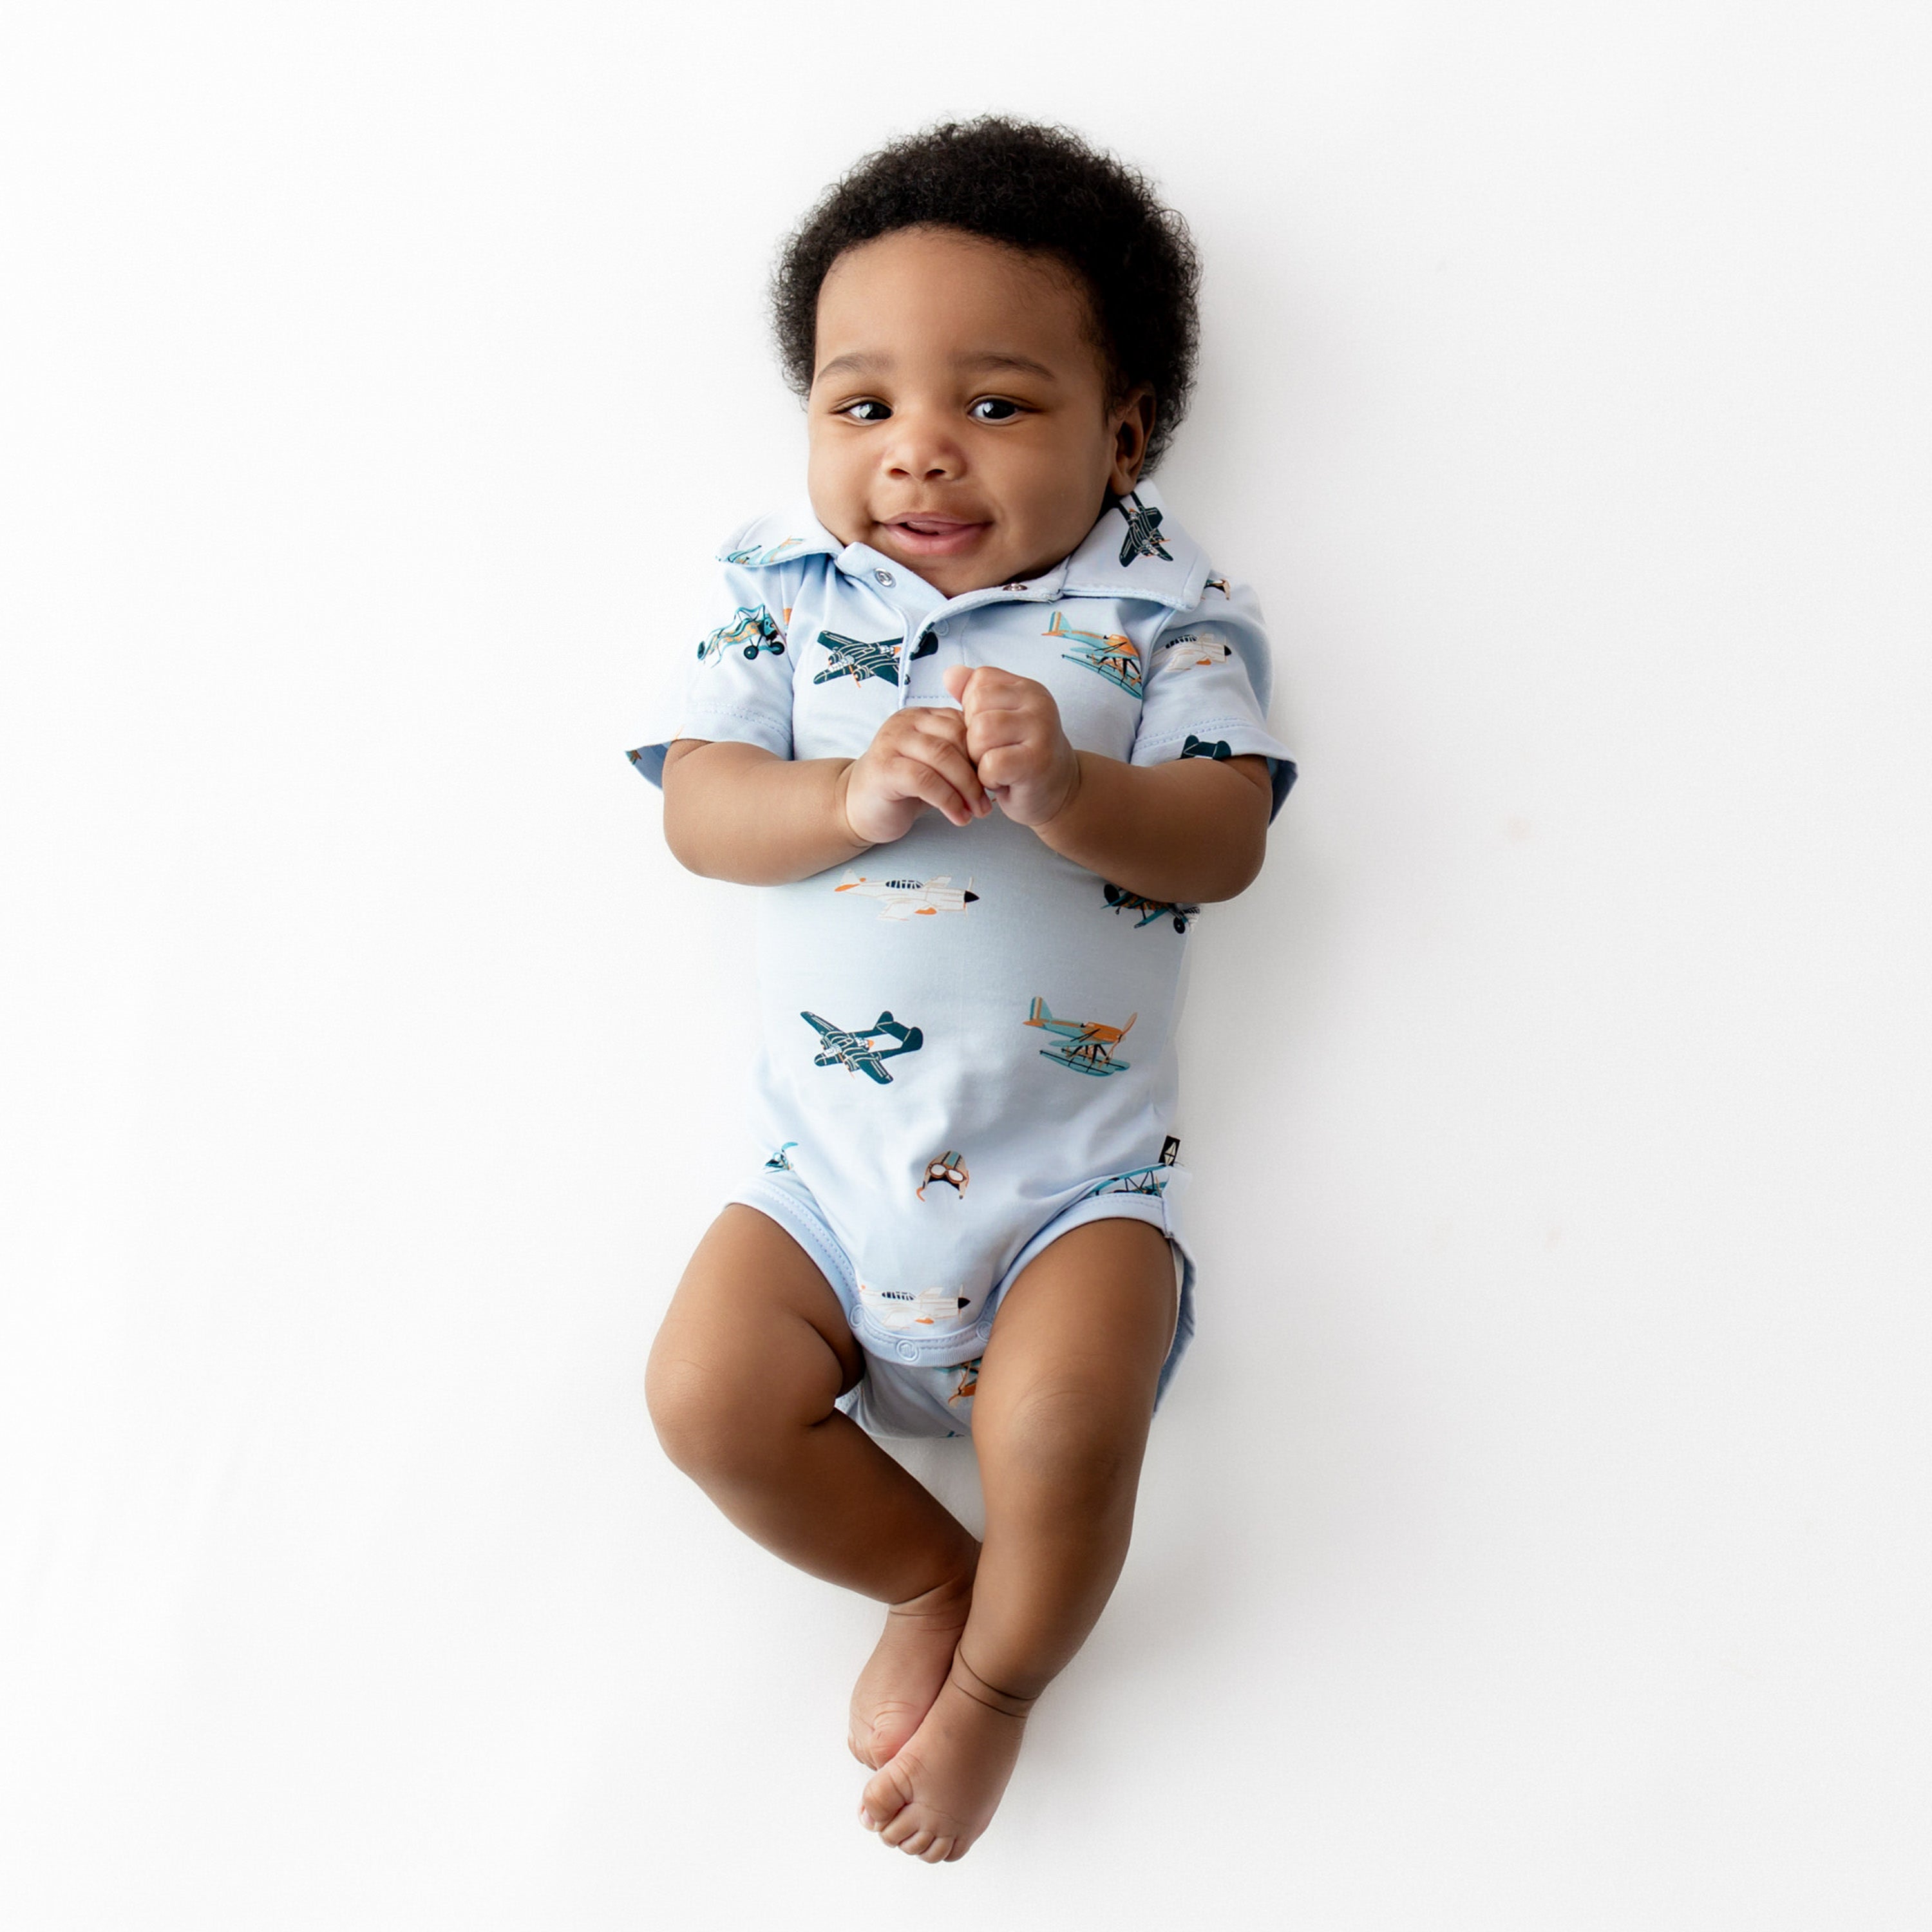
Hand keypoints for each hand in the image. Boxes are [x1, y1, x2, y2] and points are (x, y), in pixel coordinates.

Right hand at [840, 703, 992, 846]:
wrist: (855, 808)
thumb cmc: (900, 789)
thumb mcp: (934, 767)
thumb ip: (957, 755)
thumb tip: (1000, 759)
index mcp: (921, 717)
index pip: (964, 723)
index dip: (984, 752)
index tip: (995, 780)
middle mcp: (905, 723)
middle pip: (956, 737)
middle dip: (978, 771)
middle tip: (988, 801)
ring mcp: (891, 742)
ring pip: (942, 757)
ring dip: (966, 788)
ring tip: (976, 812)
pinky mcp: (883, 768)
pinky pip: (925, 779)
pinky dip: (947, 800)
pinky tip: (958, 817)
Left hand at [942, 664, 1079, 827]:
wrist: (1059, 791)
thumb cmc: (1021, 757)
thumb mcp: (998, 719)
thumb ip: (975, 694)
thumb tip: (949, 673)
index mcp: (1026, 688)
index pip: (979, 681)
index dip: (972, 710)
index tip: (991, 732)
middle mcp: (1038, 702)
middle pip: (976, 707)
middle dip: (972, 736)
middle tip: (992, 753)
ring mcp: (1041, 730)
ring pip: (981, 733)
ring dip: (978, 757)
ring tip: (995, 766)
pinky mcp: (1037, 761)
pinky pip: (991, 764)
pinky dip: (988, 779)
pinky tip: (1003, 780)